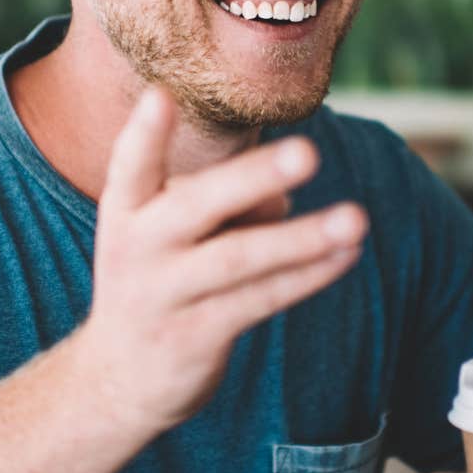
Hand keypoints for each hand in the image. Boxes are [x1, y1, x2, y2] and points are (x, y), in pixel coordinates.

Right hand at [74, 87, 367, 433]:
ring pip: (238, 259)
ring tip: (355, 219)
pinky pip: (258, 301)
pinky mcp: (193, 337)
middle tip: (307, 152)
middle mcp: (137, 247)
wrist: (117, 378)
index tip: (161, 94)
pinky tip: (346, 256)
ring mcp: (163, 295)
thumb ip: (225, 204)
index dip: (145, 132)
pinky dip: (306, 277)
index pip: (131, 163)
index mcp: (125, 208)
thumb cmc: (161, 278)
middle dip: (252, 178)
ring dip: (301, 239)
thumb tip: (282, 198)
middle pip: (196, 206)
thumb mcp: (176, 233)